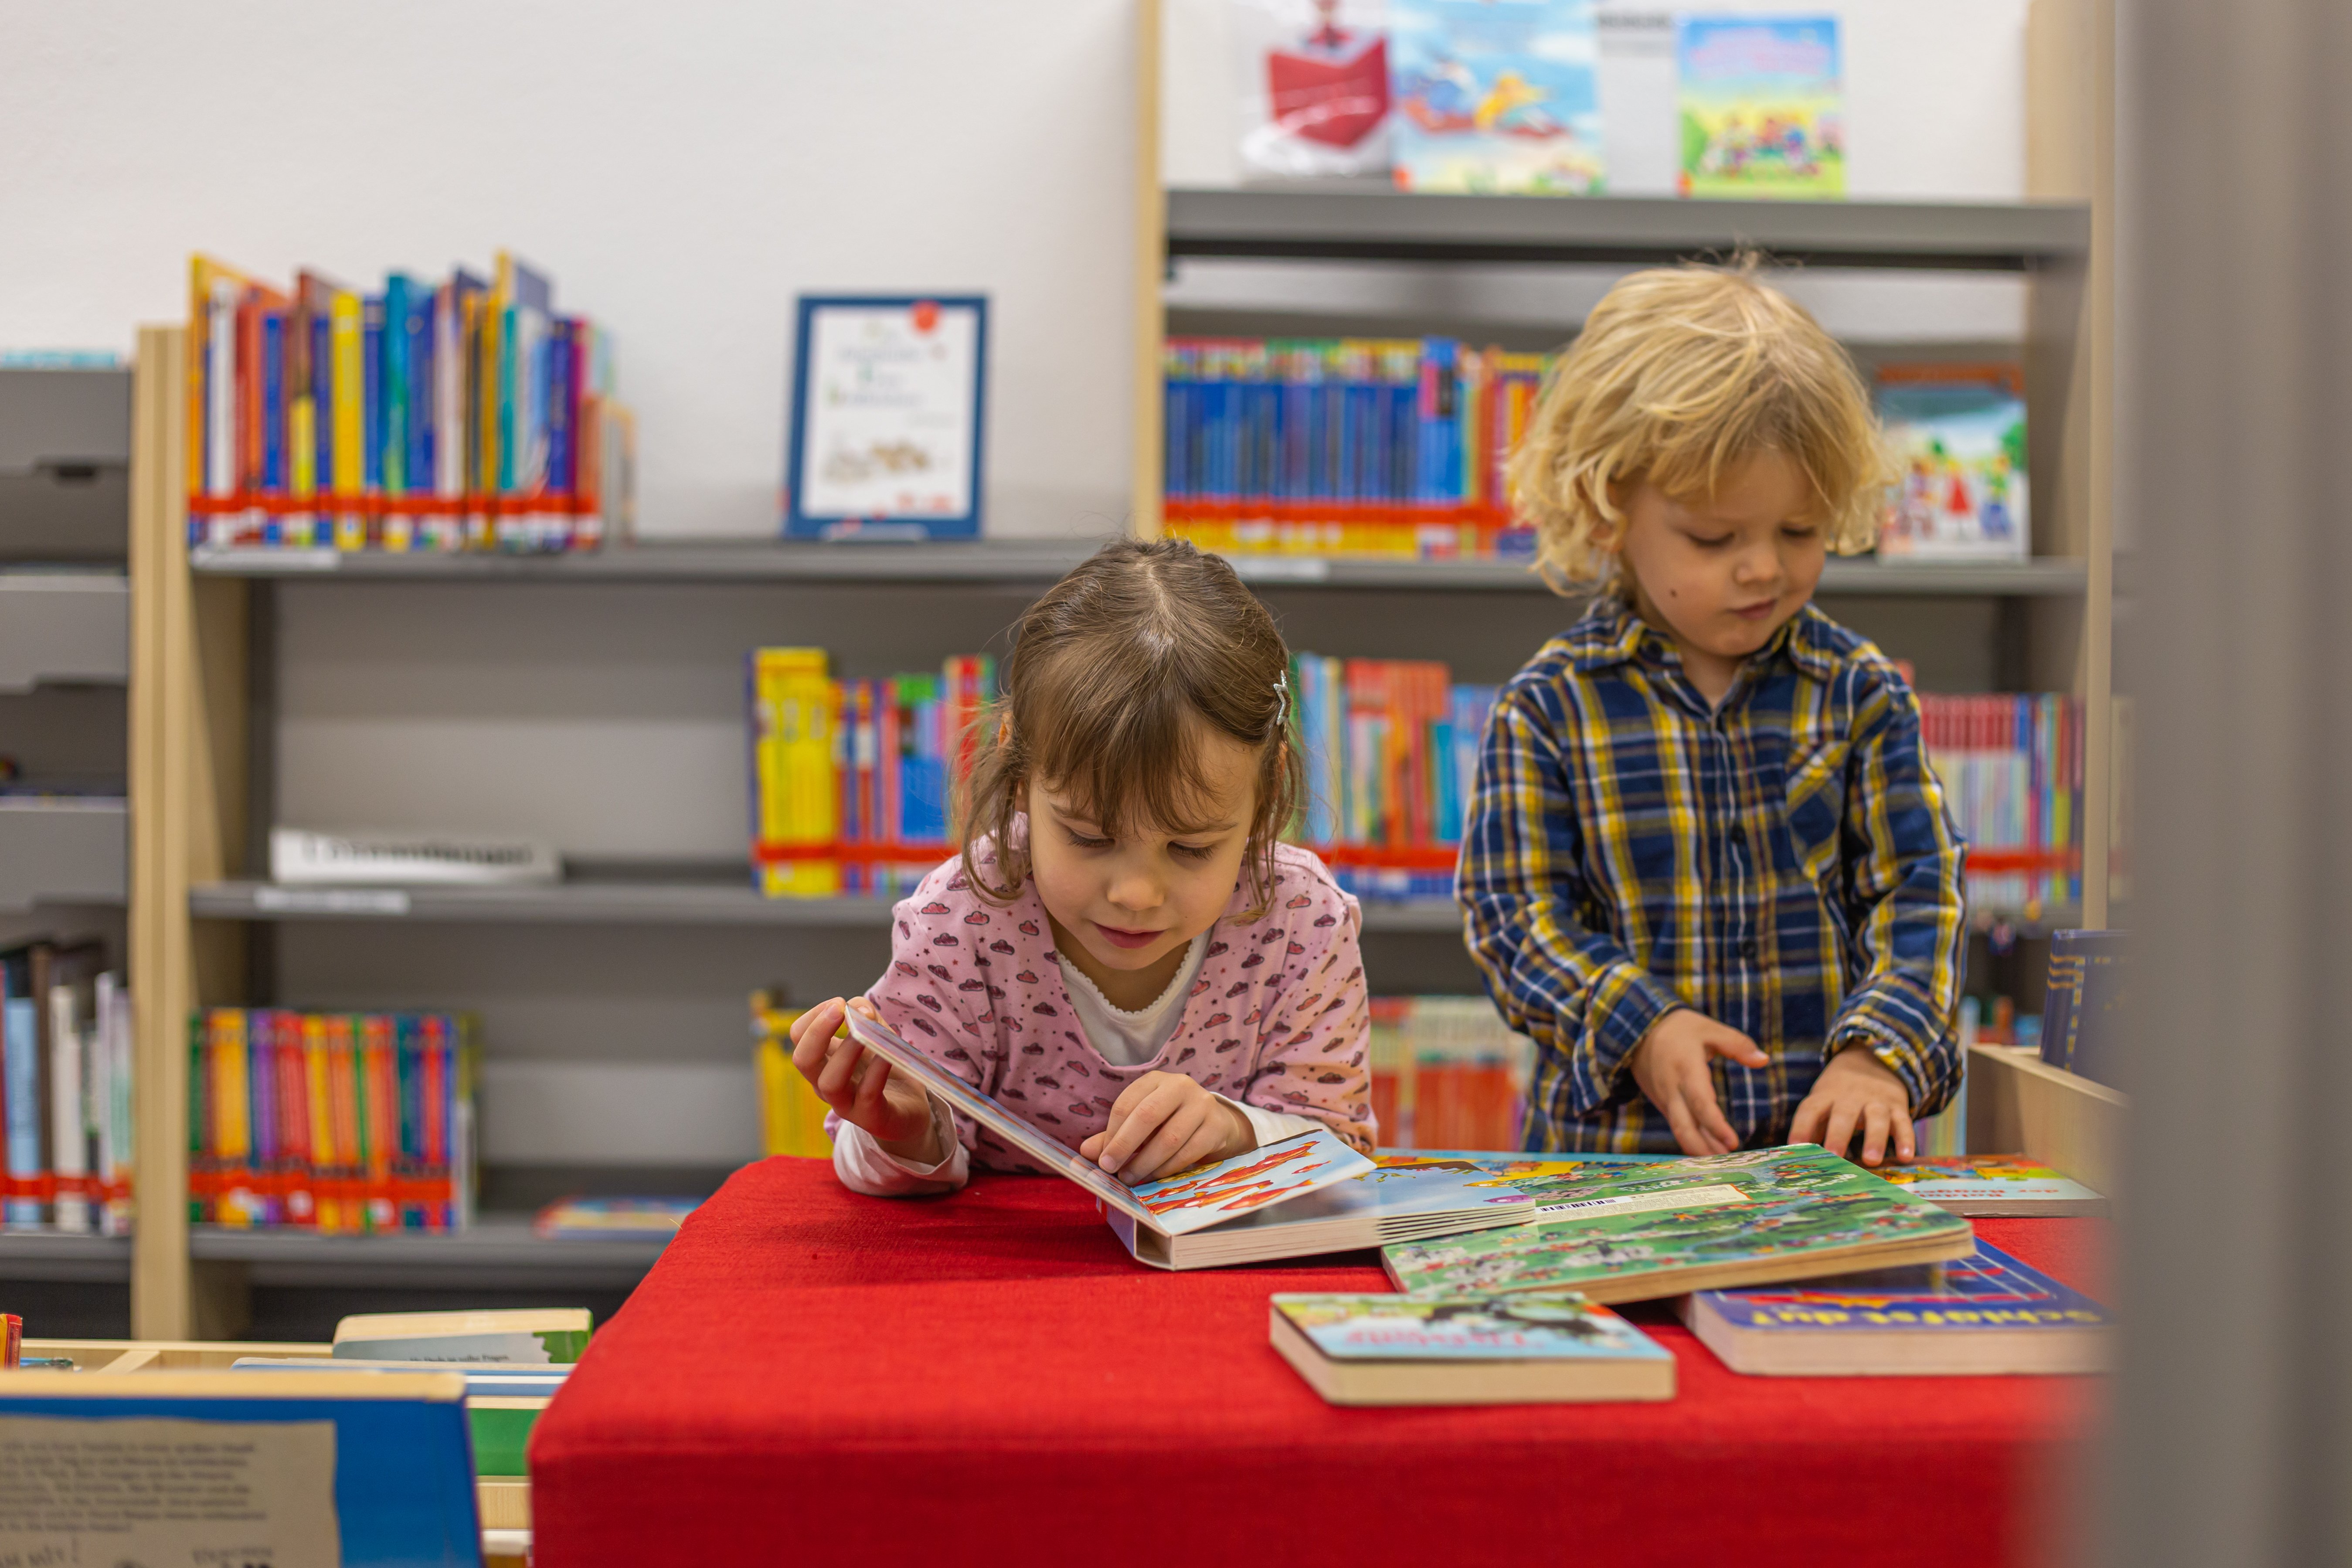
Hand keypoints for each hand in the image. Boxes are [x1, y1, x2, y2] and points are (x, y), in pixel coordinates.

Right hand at [788, 997, 941, 1163]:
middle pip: (803, 1060)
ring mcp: (847, 1104)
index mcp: (823, 1061)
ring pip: (829, 1082)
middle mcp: (826, 1084)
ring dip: (846, 1052)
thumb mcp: (876, 1037)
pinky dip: (876, 1071)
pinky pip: (867, 1094)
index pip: (799, 1036)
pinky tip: (886, 1056)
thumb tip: (858, 1007)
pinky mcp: (872, 1118)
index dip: (815, 1016)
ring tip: (863, 1033)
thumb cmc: (886, 1070)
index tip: (840, 1003)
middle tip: (839, 1010)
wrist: (909, 1112)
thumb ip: (866, 1017)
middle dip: (817, 1031)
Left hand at [1077, 1072, 1253, 1183]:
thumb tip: (1085, 1152)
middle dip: (1125, 1146)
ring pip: (1169, 1137)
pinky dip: (1167, 1168)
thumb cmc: (1171, 1122)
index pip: (1126, 1104)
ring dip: (1145, 1163)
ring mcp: (1202, 1104)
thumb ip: (1115, 1136)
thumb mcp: (1143, 1125)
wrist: (1218, 1124)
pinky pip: (1188, 1152)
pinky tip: (1155, 1177)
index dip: (1111, 1133)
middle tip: (1110, 1168)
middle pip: (1147, 1116)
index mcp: (1155, 1080)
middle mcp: (1179, 1086)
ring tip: (1130, 1178)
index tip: (1102, 1158)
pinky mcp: (1216, 1126)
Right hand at [1628, 1009, 1770, 1156]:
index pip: (1700, 1103)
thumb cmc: (1680, 1029)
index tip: (1732, 1142)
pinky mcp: (1662, 1102)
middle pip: (1684, 1126)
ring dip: (1698, 1147)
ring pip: (1680, 1130)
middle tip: (1725, 1161)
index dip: (1715, 1125)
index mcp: (1686, 1069)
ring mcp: (1664, 1098)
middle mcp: (1672, 1088)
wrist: (1638, 1030)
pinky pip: (1678, 1124)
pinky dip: (1692, 1137)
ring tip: (1721, 1160)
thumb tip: (1764, 1060)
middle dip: (1703, 1148)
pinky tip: (1709, 1148)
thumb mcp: (1709, 1028)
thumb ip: (1737, 1044)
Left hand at [1789, 1045, 1914, 1166]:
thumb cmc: (1839, 1092)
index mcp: (1826, 1095)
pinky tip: (1906, 1158)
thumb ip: (1811, 1126)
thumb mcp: (1822, 1100)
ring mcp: (1876, 1101)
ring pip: (1876, 1119)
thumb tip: (1795, 1156)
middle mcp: (1850, 1097)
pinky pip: (1903, 1123)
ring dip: (1874, 1139)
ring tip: (1871, 1160)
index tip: (1794, 1147)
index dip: (1800, 1127)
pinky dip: (1906, 1140)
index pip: (1810, 1109)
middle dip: (1838, 1135)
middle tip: (1834, 1156)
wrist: (1872, 1058)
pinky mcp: (1898, 1106)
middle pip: (1843, 1115)